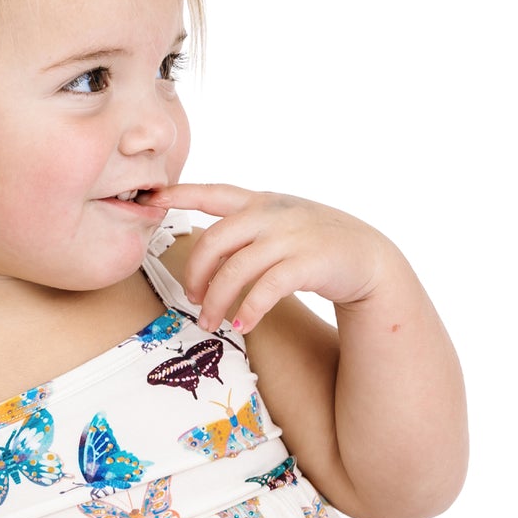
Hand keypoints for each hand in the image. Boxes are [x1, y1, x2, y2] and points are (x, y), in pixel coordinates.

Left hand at [142, 184, 396, 332]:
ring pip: (235, 269)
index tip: (150, 197)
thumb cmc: (316, 245)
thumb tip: (206, 250)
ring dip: (216, 301)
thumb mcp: (281, 224)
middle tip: (192, 300)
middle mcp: (271, 213)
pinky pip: (265, 289)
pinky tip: (242, 326)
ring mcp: (290, 236)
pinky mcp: (306, 262)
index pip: (212, 192)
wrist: (367, 258)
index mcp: (260, 201)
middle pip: (214, 241)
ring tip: (210, 323)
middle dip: (196, 274)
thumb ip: (247, 228)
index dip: (179, 193)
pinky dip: (248, 310)